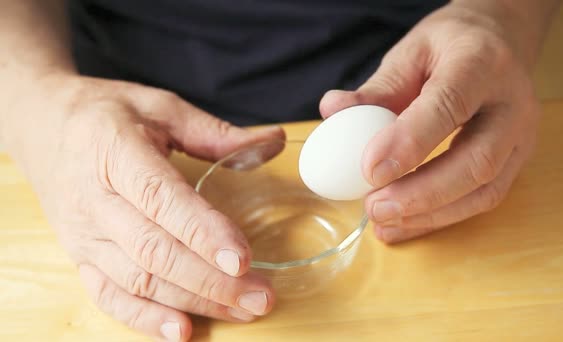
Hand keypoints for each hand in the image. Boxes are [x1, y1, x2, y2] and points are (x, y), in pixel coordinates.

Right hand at [7, 75, 284, 339]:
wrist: (43, 125)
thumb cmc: (107, 114)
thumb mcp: (161, 107)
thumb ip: (216, 132)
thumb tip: (273, 142)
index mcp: (116, 152)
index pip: (161, 199)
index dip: (203, 232)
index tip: (243, 259)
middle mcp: (95, 199)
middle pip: (155, 250)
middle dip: (212, 280)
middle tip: (260, 296)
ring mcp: (84, 233)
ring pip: (139, 279)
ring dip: (193, 301)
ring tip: (242, 310)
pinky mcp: (80, 255)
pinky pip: (110, 295)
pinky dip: (145, 318)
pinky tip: (183, 331)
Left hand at [320, 3, 542, 242]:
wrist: (502, 41)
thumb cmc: (452, 45)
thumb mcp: (411, 52)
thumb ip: (376, 88)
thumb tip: (332, 110)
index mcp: (482, 63)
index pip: (449, 105)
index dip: (409, 142)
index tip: (369, 170)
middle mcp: (513, 103)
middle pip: (477, 161)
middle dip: (421, 193)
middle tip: (374, 206)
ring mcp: (522, 136)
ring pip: (485, 190)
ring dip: (431, 215)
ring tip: (384, 222)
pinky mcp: (518, 161)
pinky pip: (484, 199)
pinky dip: (441, 218)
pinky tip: (405, 223)